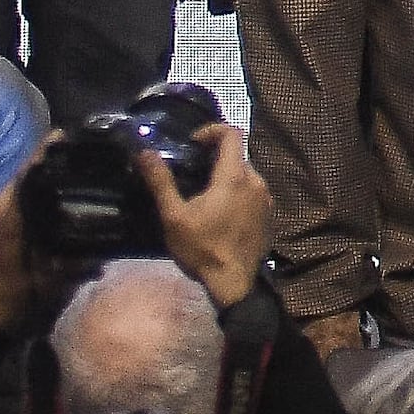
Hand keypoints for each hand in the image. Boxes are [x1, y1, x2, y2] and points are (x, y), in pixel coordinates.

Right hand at [144, 121, 274, 311]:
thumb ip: (161, 182)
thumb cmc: (202, 247)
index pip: (232, 134)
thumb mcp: (174, 216)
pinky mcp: (268, 213)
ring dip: (225, 175)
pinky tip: (219, 210)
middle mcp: (256, 181)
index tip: (193, 142)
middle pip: (238, 155)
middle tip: (191, 169)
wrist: (234, 282)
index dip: (212, 130)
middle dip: (215, 156)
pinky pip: (252, 191)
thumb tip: (145, 152)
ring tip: (202, 192)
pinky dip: (236, 191)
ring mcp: (266, 198)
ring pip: (245, 174)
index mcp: (235, 176)